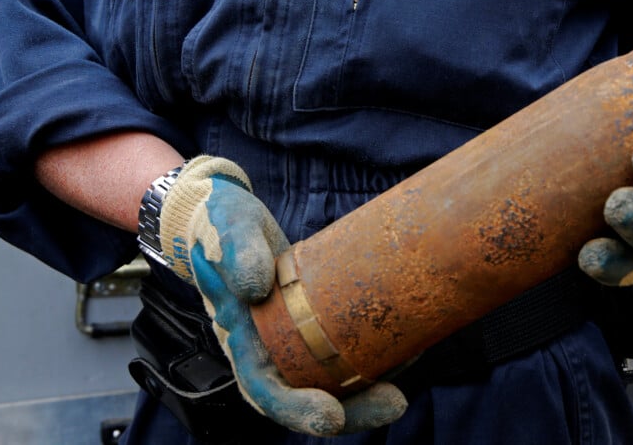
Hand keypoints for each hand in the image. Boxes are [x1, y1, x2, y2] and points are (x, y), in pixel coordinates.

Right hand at [159, 156, 407, 435]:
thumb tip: (256, 286)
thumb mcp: (226, 227)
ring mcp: (295, 337)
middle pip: (308, 395)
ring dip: (369, 393)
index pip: (265, 390)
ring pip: (332, 380)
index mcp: (241, 339)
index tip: (331, 416)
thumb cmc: (222, 222)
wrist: (229, 216)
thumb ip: (237, 249)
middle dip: (352, 410)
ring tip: (406, 384)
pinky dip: (376, 356)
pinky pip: (346, 349)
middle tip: (395, 404)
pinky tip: (409, 348)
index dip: (296, 409)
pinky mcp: (318, 320)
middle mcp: (268, 348)